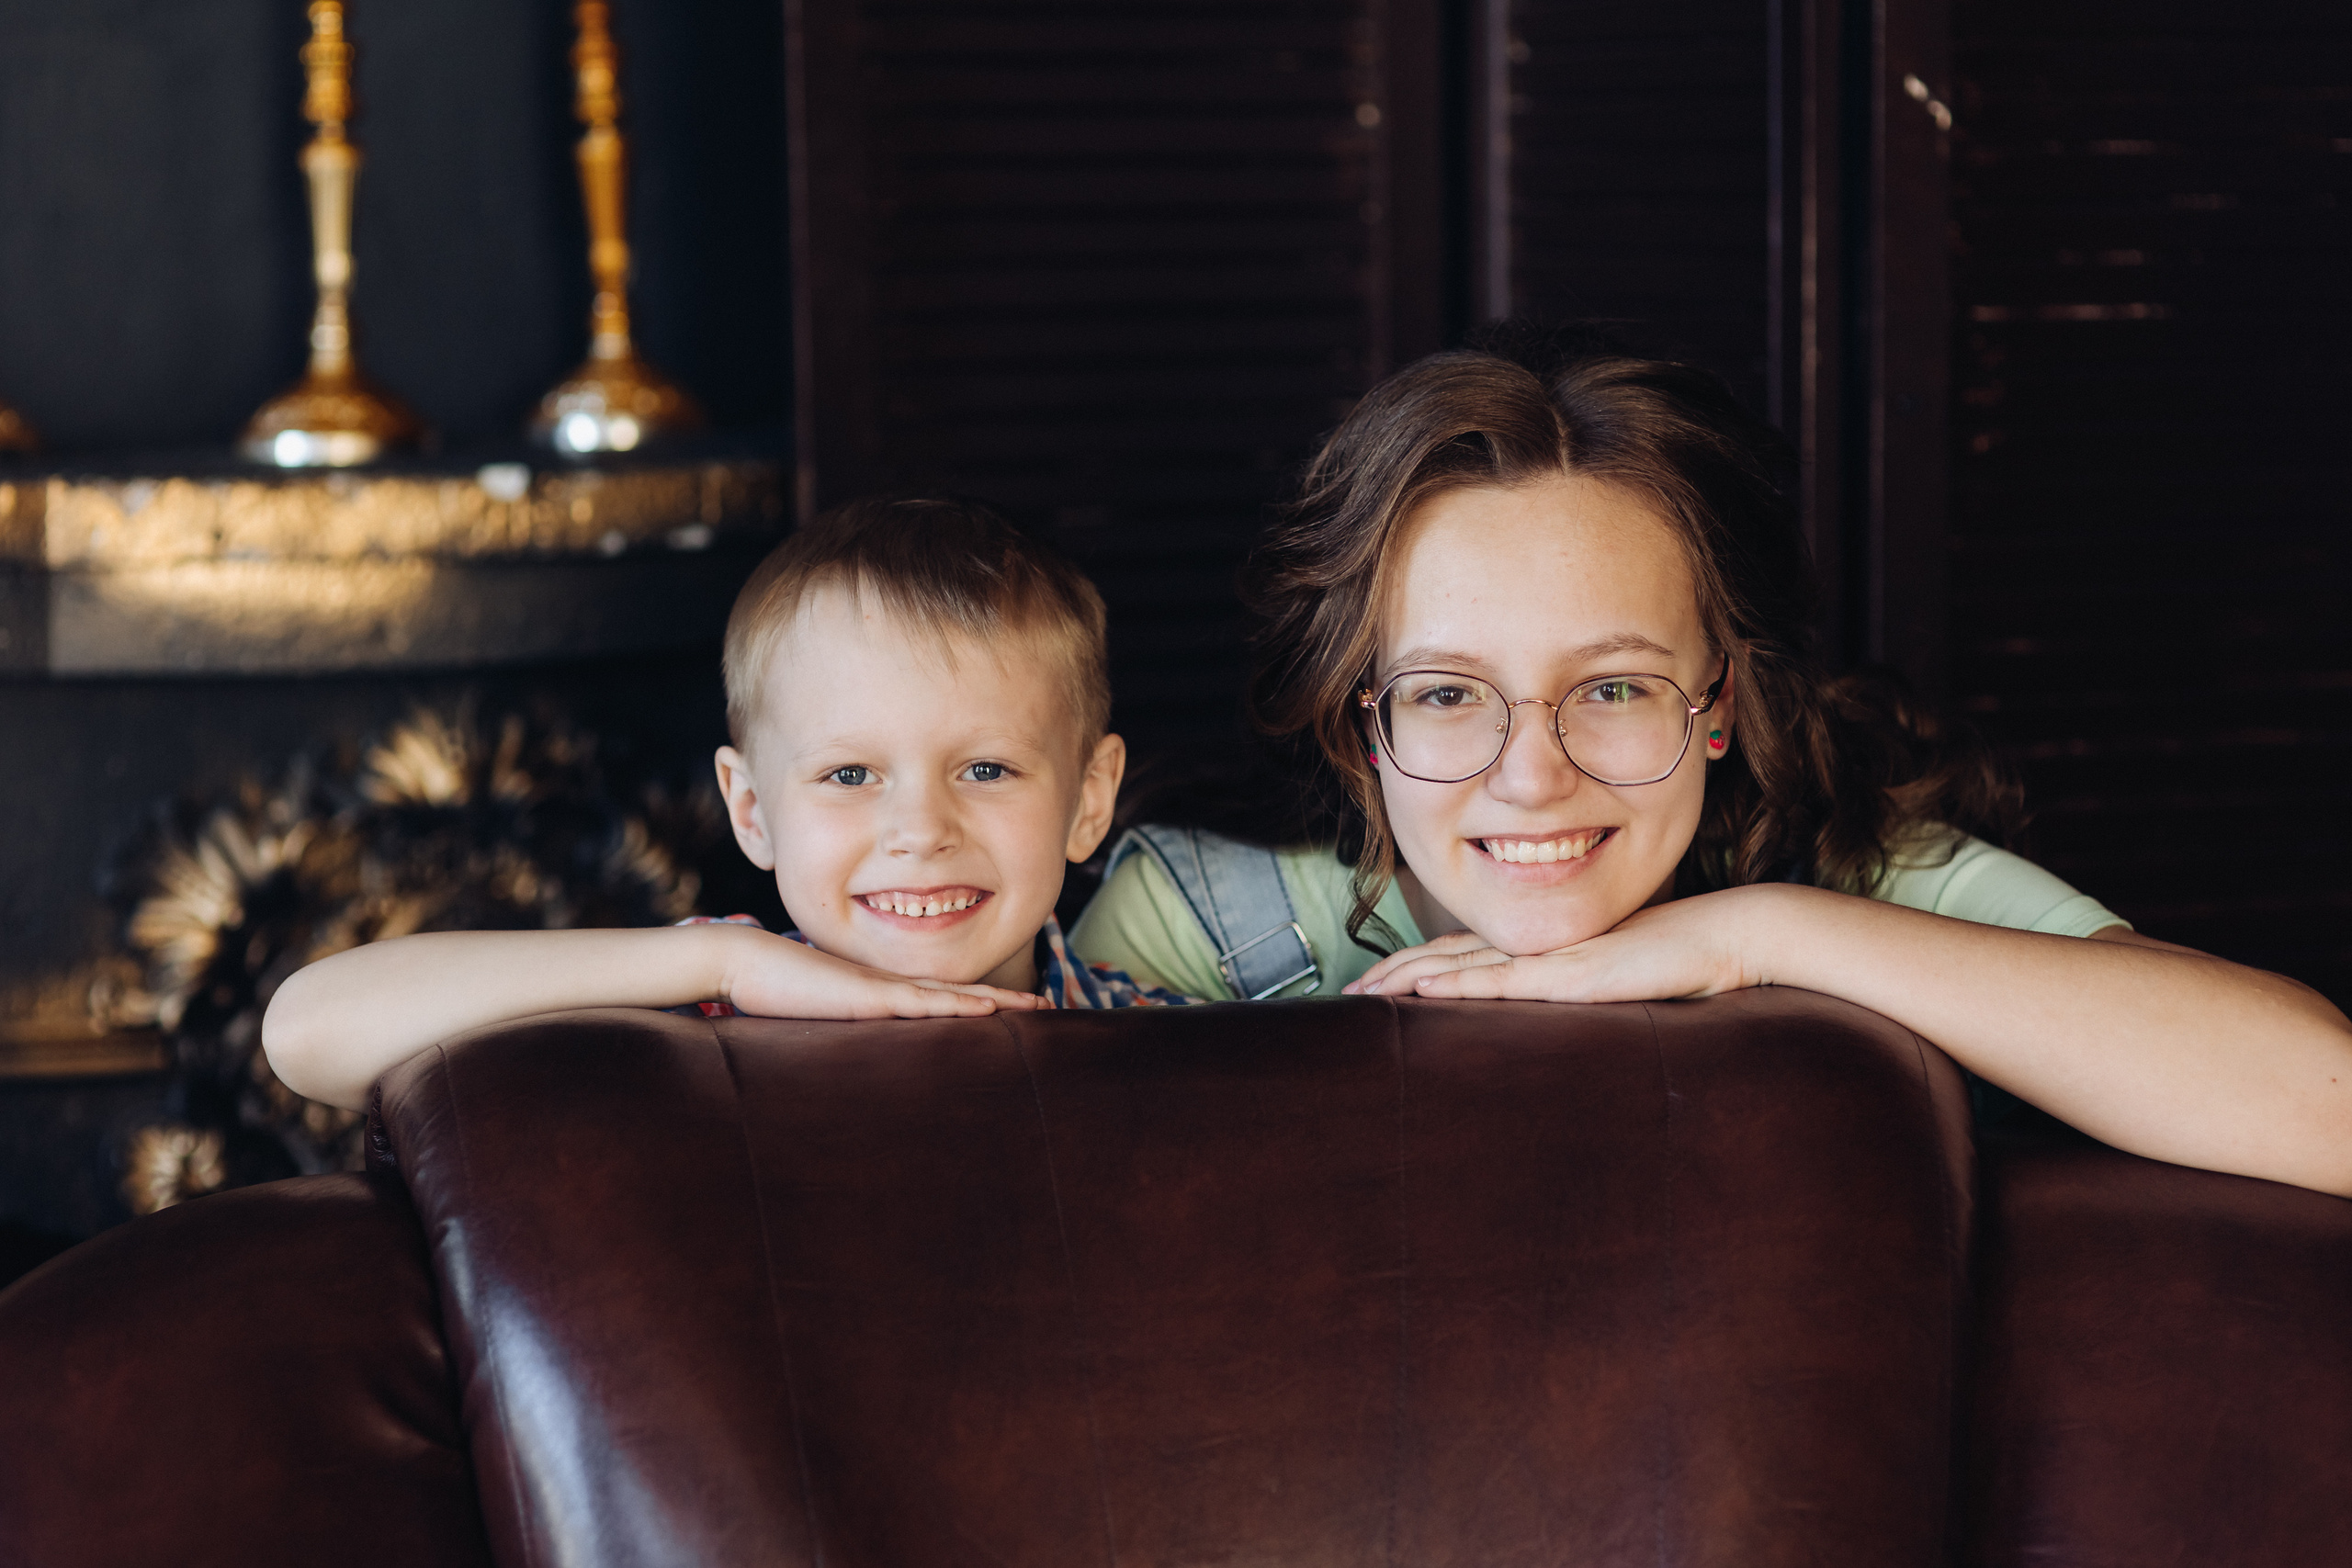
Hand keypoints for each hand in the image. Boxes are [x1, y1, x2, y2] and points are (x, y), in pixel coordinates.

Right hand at [719, 927, 1044, 1018]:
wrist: (742, 963)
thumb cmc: (768, 993)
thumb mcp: (812, 1020)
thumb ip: (833, 1037)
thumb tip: (841, 1070)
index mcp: (879, 993)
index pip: (939, 999)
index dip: (977, 1003)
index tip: (1012, 1011)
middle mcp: (889, 987)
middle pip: (959, 994)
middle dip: (1003, 1001)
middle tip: (1046, 1007)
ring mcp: (882, 989)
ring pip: (952, 996)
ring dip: (995, 1002)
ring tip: (1035, 1007)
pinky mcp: (870, 997)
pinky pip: (923, 1002)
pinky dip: (958, 1007)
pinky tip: (988, 1012)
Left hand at [1341, 885, 1776, 1003]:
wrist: (1726, 936)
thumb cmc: (1681, 962)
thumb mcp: (1618, 982)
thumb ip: (1584, 993)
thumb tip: (1560, 1021)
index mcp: (1546, 947)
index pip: (1467, 956)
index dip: (1420, 967)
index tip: (1379, 983)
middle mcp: (1539, 947)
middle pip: (1450, 958)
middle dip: (1396, 974)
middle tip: (1351, 991)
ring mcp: (1553, 958)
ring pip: (1464, 967)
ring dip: (1410, 980)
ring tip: (1367, 993)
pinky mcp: (1572, 975)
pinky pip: (1505, 982)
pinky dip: (1460, 986)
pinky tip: (1425, 992)